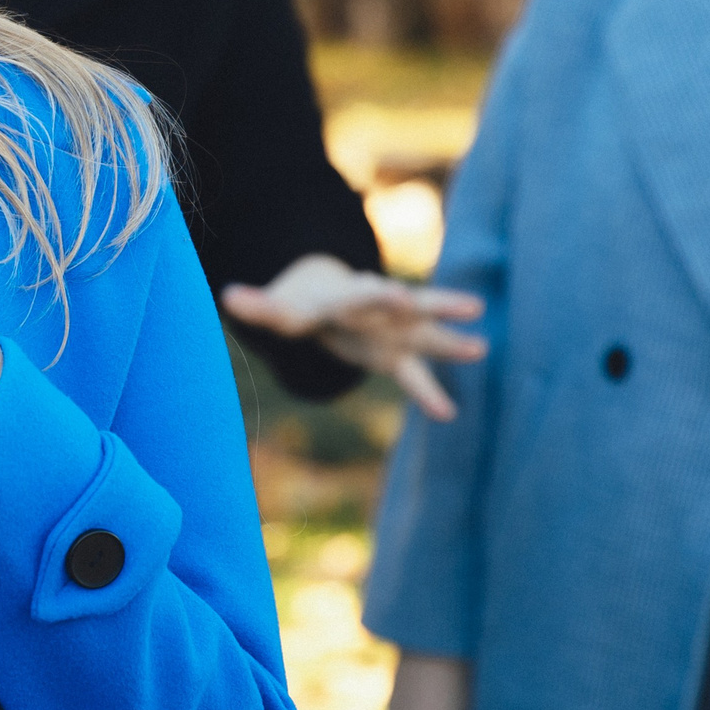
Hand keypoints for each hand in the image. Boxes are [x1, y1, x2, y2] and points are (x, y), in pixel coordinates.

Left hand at [220, 253, 484, 420]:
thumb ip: (258, 304)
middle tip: (471, 307)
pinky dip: (428, 394)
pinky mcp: (394, 354)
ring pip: (426, 335)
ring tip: (481, 348)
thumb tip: (228, 297)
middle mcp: (378, 310)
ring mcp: (392, 332)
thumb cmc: (300, 303)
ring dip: (451, 342)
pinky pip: (415, 375)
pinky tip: (447, 415)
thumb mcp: (279, 306)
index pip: (366, 294)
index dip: (381, 296)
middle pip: (411, 305)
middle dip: (437, 306)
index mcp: (349, 295)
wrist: (322, 295)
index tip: (401, 297)